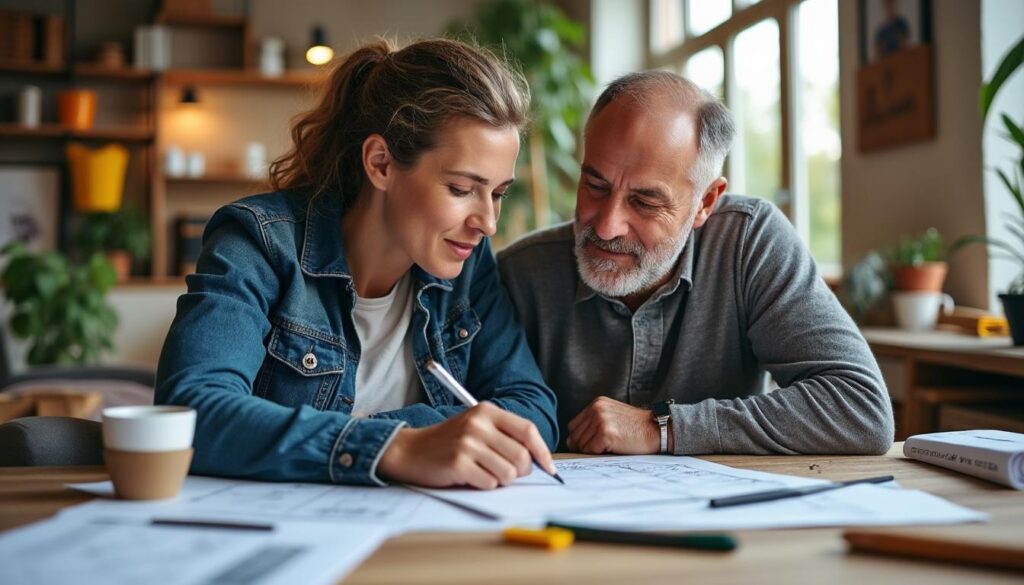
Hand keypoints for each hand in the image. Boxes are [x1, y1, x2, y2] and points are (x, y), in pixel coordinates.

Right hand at [377, 402, 556, 489]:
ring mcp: (468, 444)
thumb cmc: (449, 442)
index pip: (528, 431)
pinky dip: (484, 486)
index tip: (549, 468)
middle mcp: (478, 425)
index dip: (542, 452)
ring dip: (501, 480)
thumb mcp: (476, 427)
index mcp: (487, 412)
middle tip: (506, 473)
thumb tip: (538, 460)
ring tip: (484, 473)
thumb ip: (505, 436)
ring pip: (508, 473)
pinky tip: (470, 477)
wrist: (410, 450)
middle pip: (522, 456)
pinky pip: (489, 484)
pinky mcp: (458, 463)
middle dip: (520, 472)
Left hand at [566, 396, 661, 453]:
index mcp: (597, 403)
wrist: (656, 430)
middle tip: (600, 449)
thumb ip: (594, 421)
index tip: (590, 445)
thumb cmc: (636, 427)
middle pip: (574, 435)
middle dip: (583, 446)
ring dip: (592, 450)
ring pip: (581, 444)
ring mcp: (600, 421)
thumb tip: (573, 441)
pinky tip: (612, 449)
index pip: (573, 426)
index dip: (579, 438)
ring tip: (609, 447)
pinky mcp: (606, 433)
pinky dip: (597, 454)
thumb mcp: (612, 415)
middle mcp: (596, 409)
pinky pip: (589, 450)